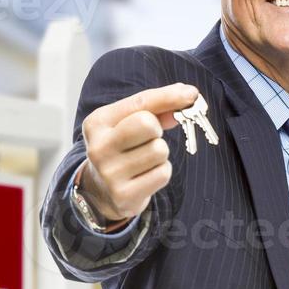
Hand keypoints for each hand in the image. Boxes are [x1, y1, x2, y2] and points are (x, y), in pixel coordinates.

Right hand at [79, 83, 201, 223]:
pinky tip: (146, 176)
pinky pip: (162, 174)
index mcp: (97, 123)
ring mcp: (109, 173)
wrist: (100, 190)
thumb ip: (156, 108)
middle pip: (148, 124)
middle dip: (157, 130)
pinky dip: (161, 173)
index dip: (168, 97)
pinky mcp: (123, 195)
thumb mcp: (129, 122)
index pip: (140, 103)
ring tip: (144, 160)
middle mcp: (98, 148)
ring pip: (159, 151)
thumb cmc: (122, 147)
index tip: (191, 94)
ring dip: (160, 154)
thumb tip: (188, 96)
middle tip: (149, 139)